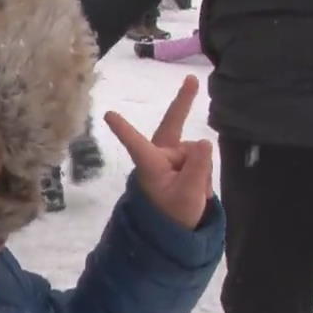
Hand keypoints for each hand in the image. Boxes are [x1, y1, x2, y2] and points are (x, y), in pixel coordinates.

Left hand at [104, 75, 213, 229]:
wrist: (176, 232)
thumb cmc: (173, 216)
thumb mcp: (187, 195)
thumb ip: (197, 169)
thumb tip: (205, 142)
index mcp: (151, 165)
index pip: (136, 144)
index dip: (124, 130)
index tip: (108, 115)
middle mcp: (159, 156)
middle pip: (173, 126)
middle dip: (183, 103)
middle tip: (191, 80)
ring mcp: (171, 158)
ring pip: (194, 151)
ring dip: (200, 170)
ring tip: (196, 194)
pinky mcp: (182, 163)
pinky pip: (200, 159)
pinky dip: (203, 174)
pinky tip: (199, 191)